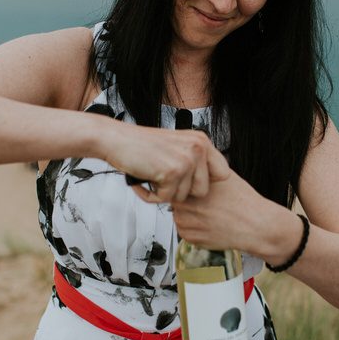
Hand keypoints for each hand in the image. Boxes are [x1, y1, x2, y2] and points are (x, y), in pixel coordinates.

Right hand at [103, 124, 230, 202]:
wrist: (115, 140)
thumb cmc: (141, 144)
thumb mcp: (176, 146)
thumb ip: (194, 160)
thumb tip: (207, 183)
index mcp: (200, 140)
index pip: (223, 173)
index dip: (206, 183)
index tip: (192, 183)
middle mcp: (197, 148)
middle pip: (202, 191)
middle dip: (181, 190)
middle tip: (164, 179)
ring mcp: (186, 161)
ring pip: (183, 197)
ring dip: (164, 192)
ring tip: (151, 176)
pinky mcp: (172, 173)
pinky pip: (165, 199)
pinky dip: (151, 195)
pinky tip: (143, 180)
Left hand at [169, 168, 275, 252]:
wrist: (255, 226)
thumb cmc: (243, 201)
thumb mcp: (222, 176)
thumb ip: (203, 171)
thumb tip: (193, 165)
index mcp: (190, 189)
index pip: (175, 184)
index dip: (184, 185)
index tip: (192, 187)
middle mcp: (185, 207)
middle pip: (176, 201)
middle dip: (187, 201)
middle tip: (206, 202)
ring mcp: (186, 224)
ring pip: (179, 216)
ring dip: (189, 215)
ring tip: (210, 213)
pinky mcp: (190, 239)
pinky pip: (186, 231)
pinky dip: (195, 228)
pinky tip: (211, 223)